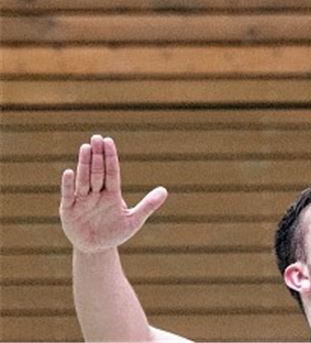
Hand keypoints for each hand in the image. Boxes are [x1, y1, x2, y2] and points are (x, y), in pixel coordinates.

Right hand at [60, 135, 167, 254]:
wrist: (96, 249)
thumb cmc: (115, 232)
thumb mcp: (134, 220)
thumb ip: (147, 205)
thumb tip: (165, 190)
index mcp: (112, 193)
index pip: (112, 172)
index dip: (110, 157)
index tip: (109, 141)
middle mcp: (96, 193)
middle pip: (98, 172)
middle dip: (97, 155)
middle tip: (96, 137)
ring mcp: (82, 201)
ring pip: (84, 180)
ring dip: (84, 164)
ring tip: (85, 147)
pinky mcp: (69, 211)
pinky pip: (69, 195)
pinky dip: (69, 185)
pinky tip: (69, 172)